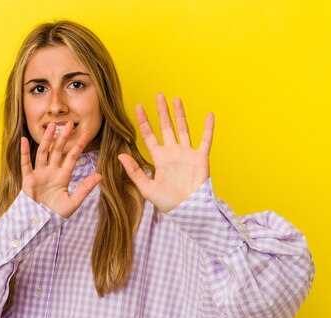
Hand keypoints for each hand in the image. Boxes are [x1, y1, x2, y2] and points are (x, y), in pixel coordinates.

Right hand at [21, 121, 102, 217]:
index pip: (72, 158)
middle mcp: (51, 172)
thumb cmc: (56, 214)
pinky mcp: (28, 179)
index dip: (78, 146)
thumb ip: (85, 188)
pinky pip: (26, 164)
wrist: (40, 223)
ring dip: (47, 140)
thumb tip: (100, 175)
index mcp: (63, 177)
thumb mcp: (73, 202)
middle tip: (69, 124)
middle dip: (64, 138)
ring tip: (52, 126)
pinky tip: (24, 140)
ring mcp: (39, 174)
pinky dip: (24, 152)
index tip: (85, 134)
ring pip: (44, 153)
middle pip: (58, 151)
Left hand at [118, 93, 213, 212]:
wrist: (188, 210)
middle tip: (159, 95)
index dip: (144, 122)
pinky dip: (208, 127)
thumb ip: (134, 171)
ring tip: (176, 99)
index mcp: (159, 158)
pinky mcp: (201, 157)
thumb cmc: (168, 202)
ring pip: (183, 128)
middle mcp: (173, 153)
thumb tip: (120, 156)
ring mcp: (187, 153)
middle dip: (162, 111)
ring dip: (180, 114)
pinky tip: (210, 115)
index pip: (149, 136)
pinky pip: (206, 139)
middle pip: (166, 127)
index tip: (138, 107)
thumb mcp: (146, 188)